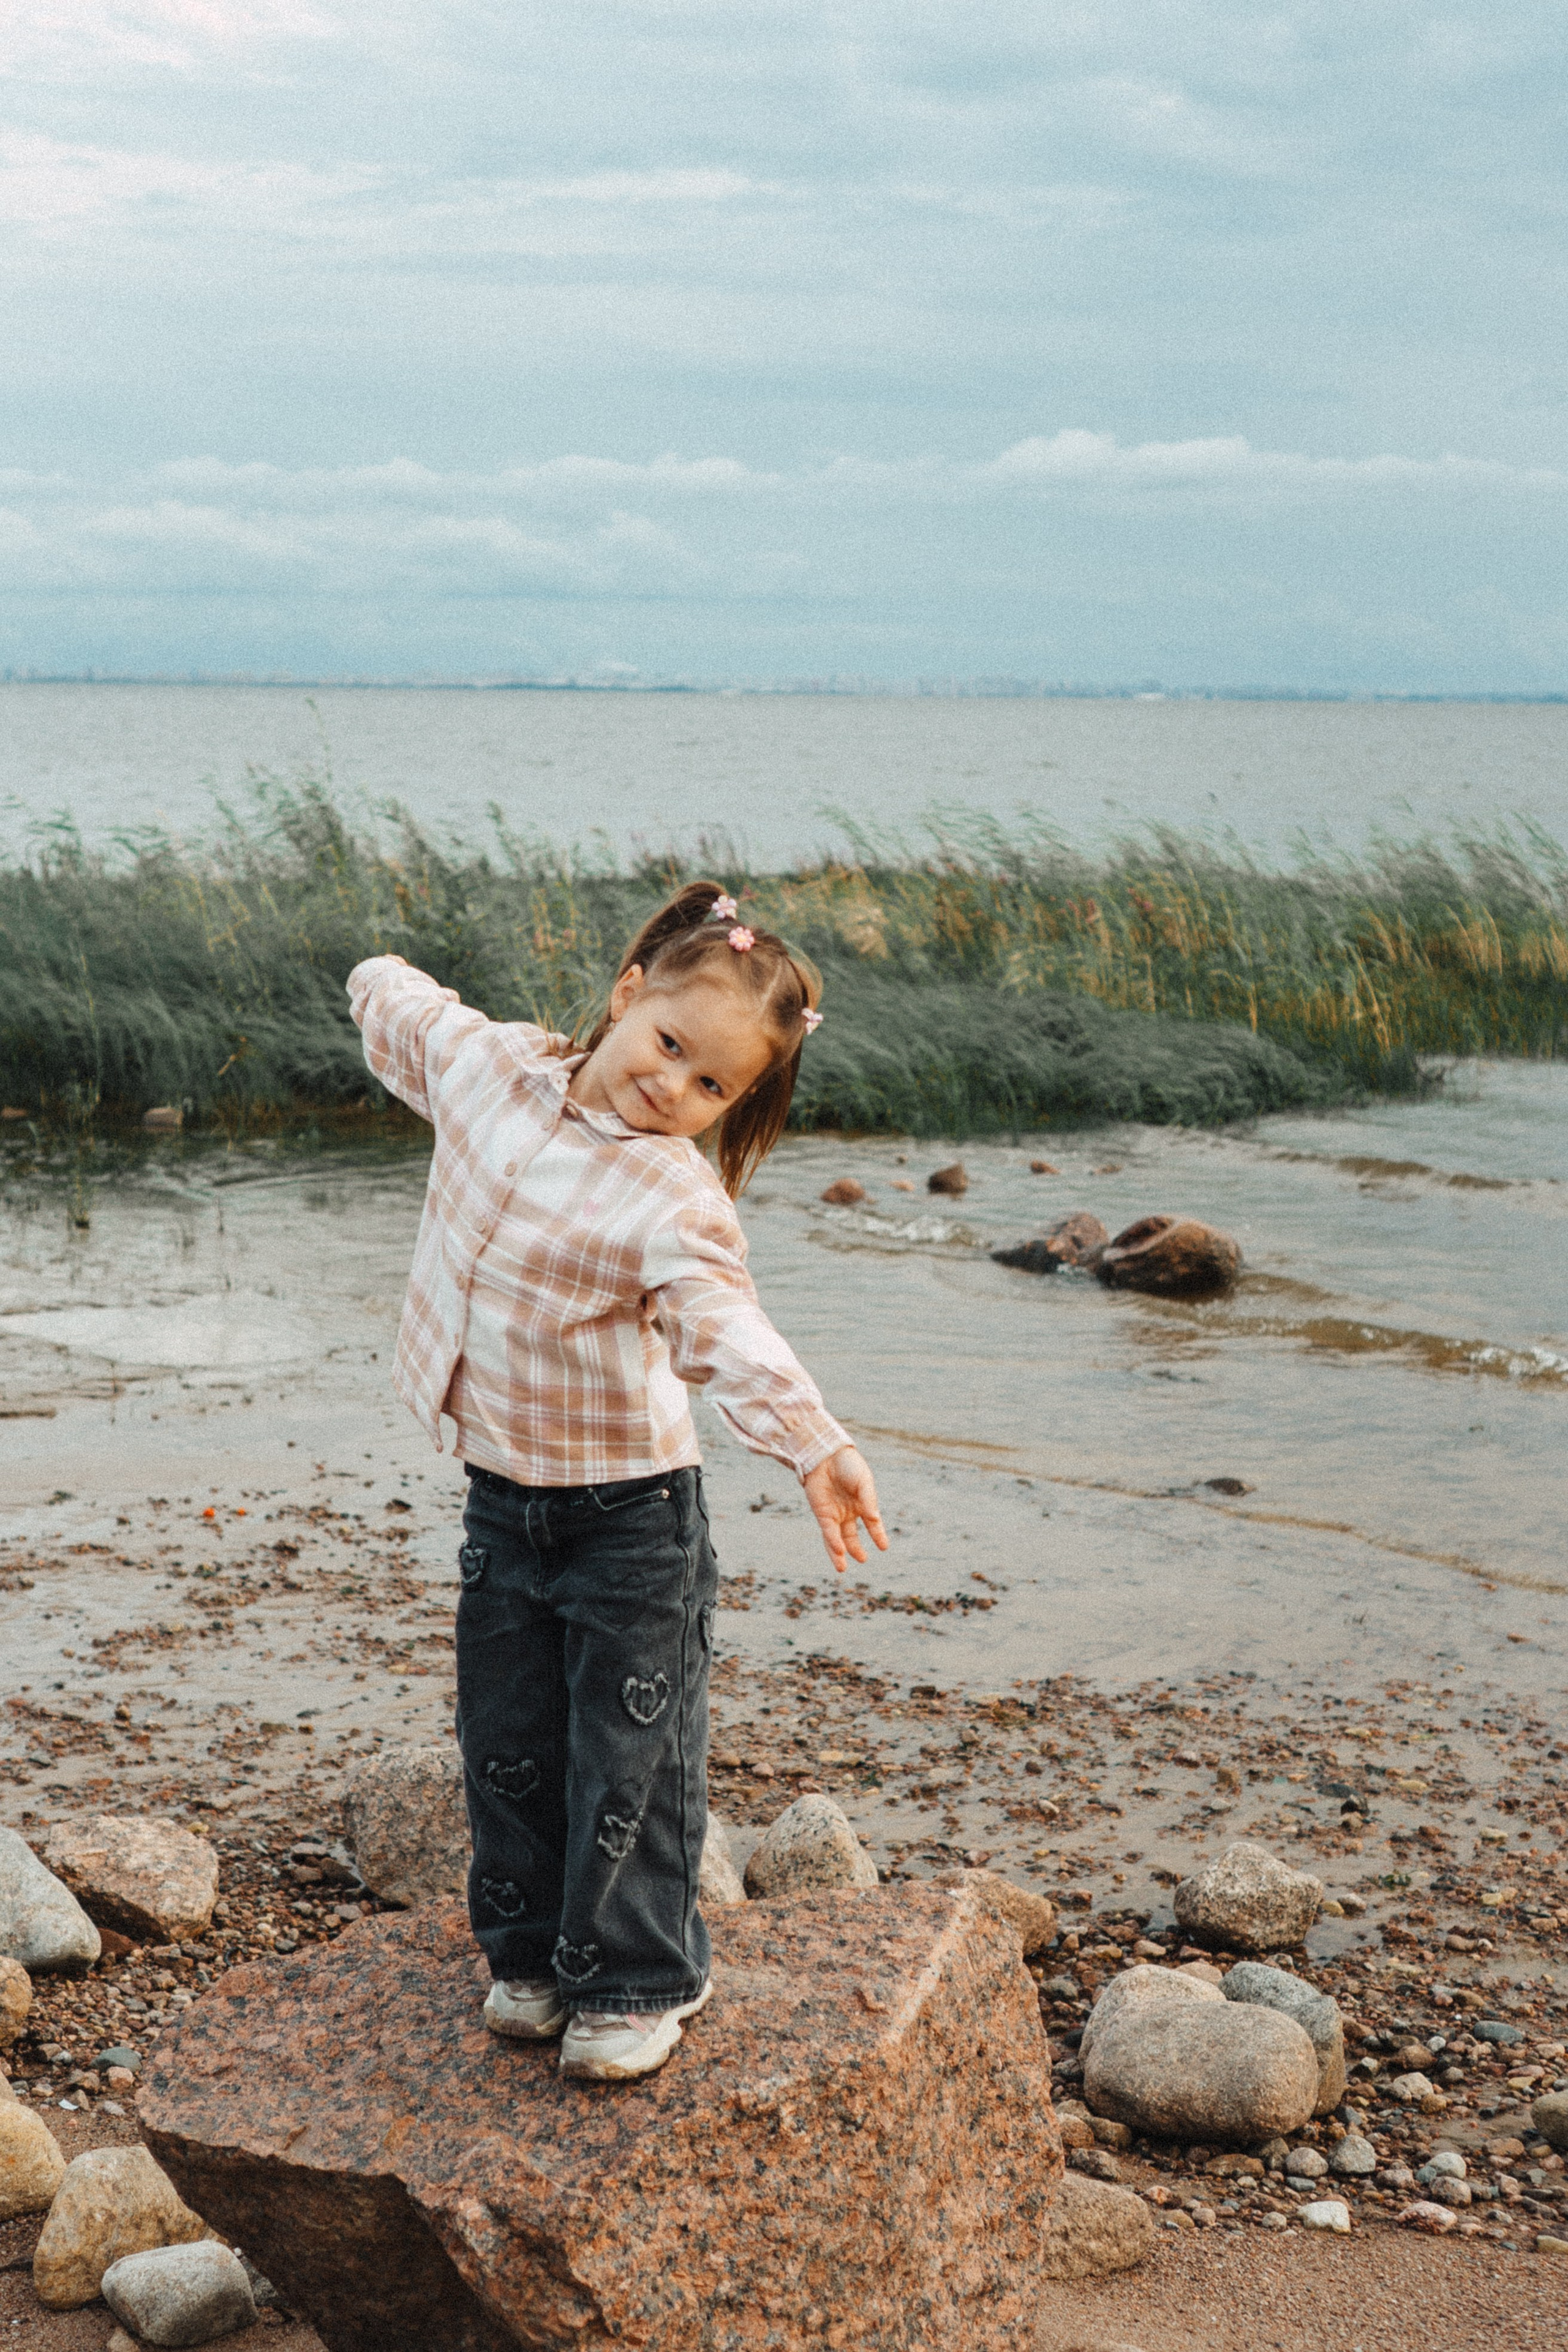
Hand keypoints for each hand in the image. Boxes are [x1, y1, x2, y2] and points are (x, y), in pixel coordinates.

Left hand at [802, 1445, 888, 1573]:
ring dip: (839, 1553)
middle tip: (863, 1559)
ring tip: (842, 1568)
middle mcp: (848, 1511)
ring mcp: (834, 1513)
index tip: (884, 1547)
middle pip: (851, 1535)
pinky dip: (833, 1542)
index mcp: (862, 1503)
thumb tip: (875, 1521)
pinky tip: (839, 1551)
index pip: (872, 1524)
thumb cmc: (848, 1465)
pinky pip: (828, 1531)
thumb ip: (869, 1502)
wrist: (825, 1453)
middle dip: (856, 1549)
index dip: (878, 1535)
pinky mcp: (821, 1513)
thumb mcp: (863, 1482)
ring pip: (837, 1539)